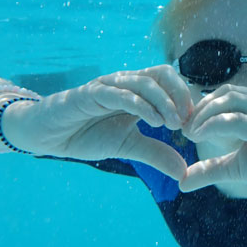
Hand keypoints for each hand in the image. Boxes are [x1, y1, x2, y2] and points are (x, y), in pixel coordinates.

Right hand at [5, 65, 192, 179]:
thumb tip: (184, 173)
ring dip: (163, 101)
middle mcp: (126, 83)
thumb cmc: (88, 135)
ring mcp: (109, 85)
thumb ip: (156, 154)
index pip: (171, 83)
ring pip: (144, 82)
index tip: (196, 125)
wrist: (49, 136)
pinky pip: (119, 93)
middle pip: (163, 74)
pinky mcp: (90, 93)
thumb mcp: (129, 147)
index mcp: (139, 92)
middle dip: (180, 94)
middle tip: (188, 121)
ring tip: (173, 124)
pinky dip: (140, 104)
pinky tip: (153, 120)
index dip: (187, 100)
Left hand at [179, 84, 246, 211]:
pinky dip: (214, 125)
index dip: (202, 106)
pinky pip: (238, 121)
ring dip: (204, 116)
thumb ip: (213, 168)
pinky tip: (200, 137)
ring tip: (190, 134)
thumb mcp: (240, 167)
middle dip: (199, 109)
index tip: (185, 126)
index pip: (227, 93)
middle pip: (225, 93)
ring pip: (230, 101)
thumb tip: (182, 180)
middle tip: (184, 130)